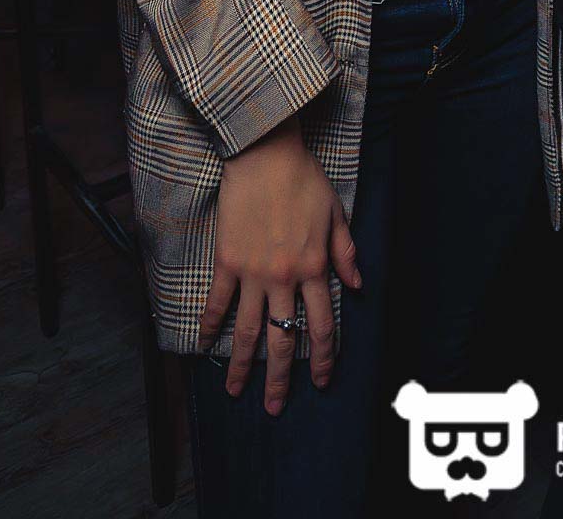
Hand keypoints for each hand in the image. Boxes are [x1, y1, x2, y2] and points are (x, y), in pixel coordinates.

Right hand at [197, 113, 361, 416]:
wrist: (265, 154)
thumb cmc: (304, 179)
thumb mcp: (335, 213)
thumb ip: (345, 252)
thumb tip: (358, 286)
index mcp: (314, 267)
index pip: (320, 326)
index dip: (321, 359)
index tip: (320, 382)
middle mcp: (284, 277)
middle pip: (282, 338)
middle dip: (279, 379)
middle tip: (274, 408)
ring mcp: (253, 272)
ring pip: (248, 330)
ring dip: (242, 365)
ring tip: (236, 391)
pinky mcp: (227, 261)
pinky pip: (217, 302)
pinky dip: (210, 326)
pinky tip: (204, 347)